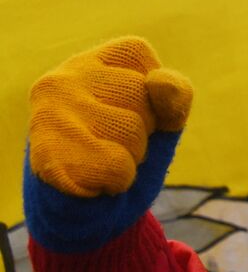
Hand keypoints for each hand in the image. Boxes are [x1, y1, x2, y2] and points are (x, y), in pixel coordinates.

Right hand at [24, 37, 192, 251]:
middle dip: (144, 132)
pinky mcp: (46, 155)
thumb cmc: (124, 151)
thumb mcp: (164, 117)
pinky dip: (119, 181)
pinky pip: (116, 167)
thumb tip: (159, 83)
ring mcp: (50, 116)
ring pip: (131, 132)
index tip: (131, 119)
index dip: (157, 107)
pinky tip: (94, 179)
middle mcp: (62, 80)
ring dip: (132, 157)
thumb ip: (176, 93)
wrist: (85, 210)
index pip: (155, 74)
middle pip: (143, 100)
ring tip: (104, 158)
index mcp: (92, 61)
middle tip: (114, 144)